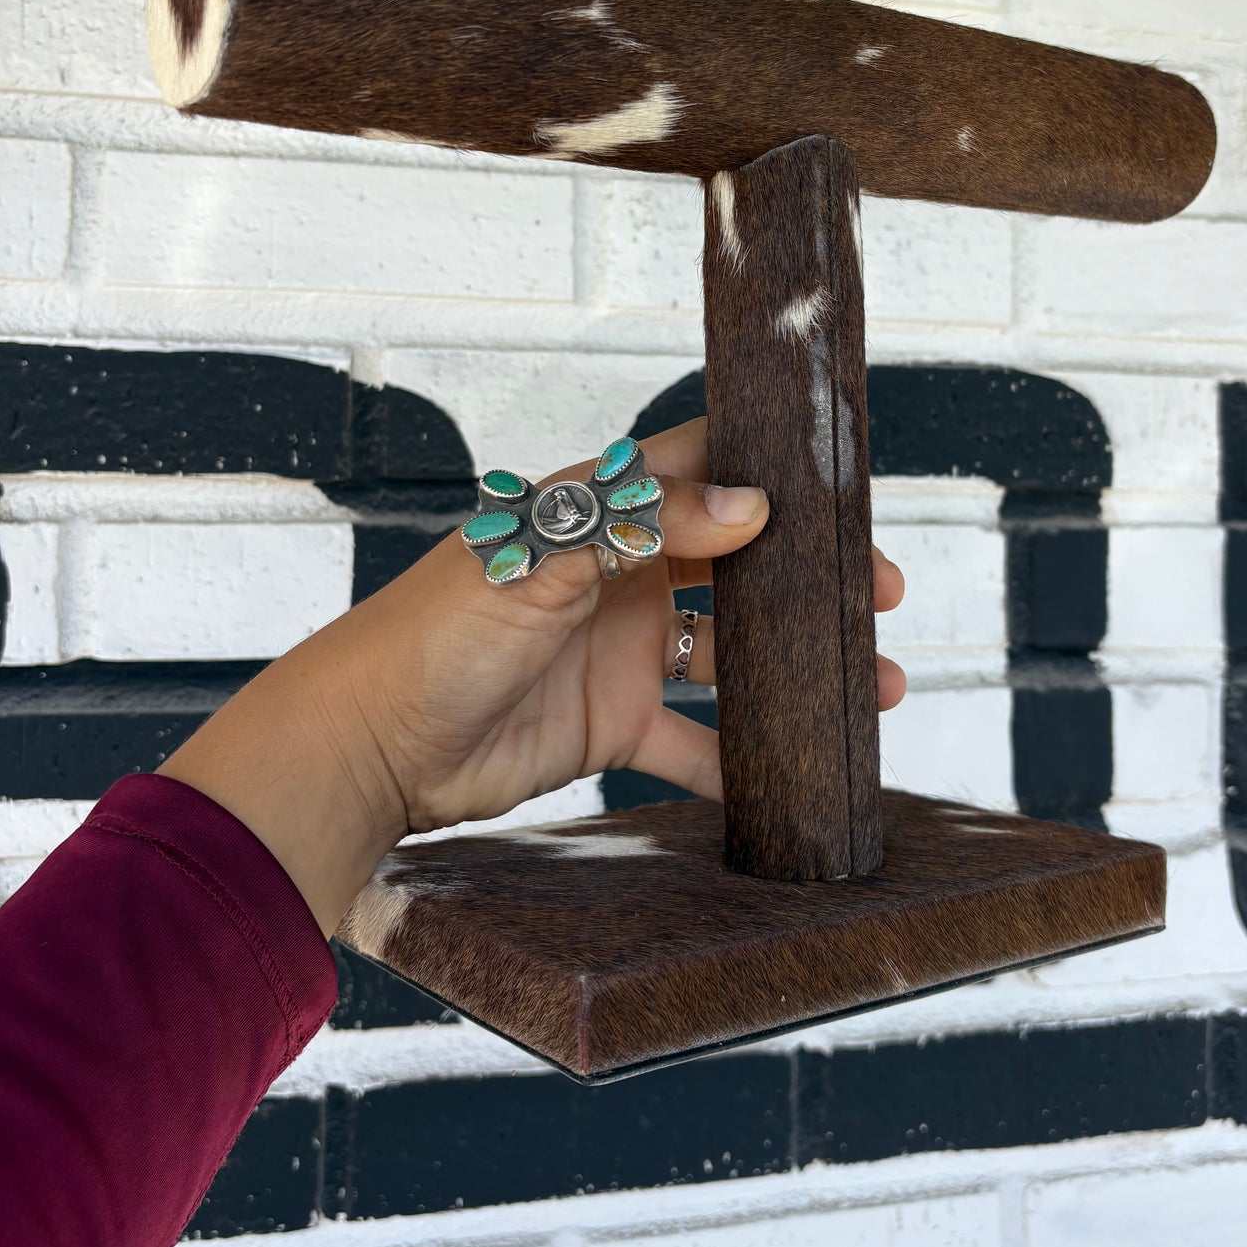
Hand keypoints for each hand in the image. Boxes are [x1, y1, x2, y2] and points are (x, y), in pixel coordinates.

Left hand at [160, 417, 905, 934]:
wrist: (367, 749)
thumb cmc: (432, 636)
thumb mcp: (540, 564)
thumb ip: (642, 527)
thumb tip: (752, 505)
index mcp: (595, 514)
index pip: (696, 472)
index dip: (770, 475)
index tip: (844, 491)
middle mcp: (616, 575)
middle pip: (734, 563)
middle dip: (807, 579)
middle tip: (879, 598)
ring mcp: (618, 650)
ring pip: (728, 653)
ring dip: (794, 669)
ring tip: (871, 691)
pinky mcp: (611, 724)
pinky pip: (693, 740)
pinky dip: (741, 757)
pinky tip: (794, 773)